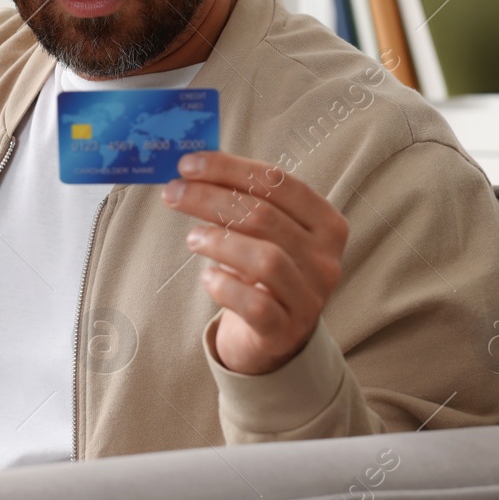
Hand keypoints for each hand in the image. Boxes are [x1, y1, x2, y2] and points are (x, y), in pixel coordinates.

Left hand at [161, 151, 349, 374]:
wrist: (275, 335)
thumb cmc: (262, 271)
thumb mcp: (262, 232)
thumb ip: (240, 199)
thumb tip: (190, 167)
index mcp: (326, 222)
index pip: (278, 183)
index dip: (230, 169)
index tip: (187, 164)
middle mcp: (325, 258)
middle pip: (264, 216)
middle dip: (211, 199)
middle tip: (172, 193)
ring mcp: (309, 297)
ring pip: (265, 259)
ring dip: (219, 242)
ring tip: (192, 238)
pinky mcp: (285, 331)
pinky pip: (255, 304)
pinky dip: (225, 286)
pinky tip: (208, 278)